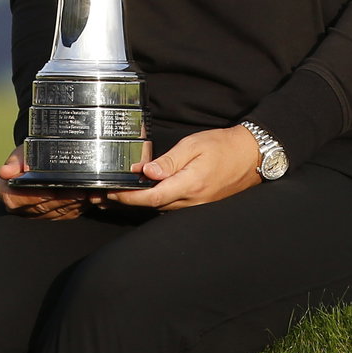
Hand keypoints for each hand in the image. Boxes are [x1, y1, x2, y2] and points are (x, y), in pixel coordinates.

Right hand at [0, 145, 90, 219]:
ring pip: (56, 212)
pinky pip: (67, 214)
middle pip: (41, 208)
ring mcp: (37, 213)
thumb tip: (5, 171)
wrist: (39, 158)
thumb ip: (16, 161)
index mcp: (7, 190)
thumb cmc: (29, 155)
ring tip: (85, 193)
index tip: (48, 191)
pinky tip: (88, 198)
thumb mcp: (22, 152)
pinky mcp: (53, 215)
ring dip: (72, 204)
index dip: (33, 197)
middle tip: (77, 191)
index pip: (15, 200)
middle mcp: (20, 206)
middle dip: (61, 200)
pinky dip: (79, 206)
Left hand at [103, 126, 261, 212]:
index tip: (110, 192)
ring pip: (160, 207)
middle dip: (126, 202)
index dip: (128, 197)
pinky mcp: (198, 205)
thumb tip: (146, 173)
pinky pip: (170, 206)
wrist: (250, 156)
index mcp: (190, 184)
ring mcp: (196, 206)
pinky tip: (141, 196)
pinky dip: (152, 202)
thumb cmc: (223, 146)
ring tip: (113, 197)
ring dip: (137, 203)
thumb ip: (169, 160)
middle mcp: (192, 200)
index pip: (152, 196)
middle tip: (101, 195)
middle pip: (152, 205)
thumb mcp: (194, 145)